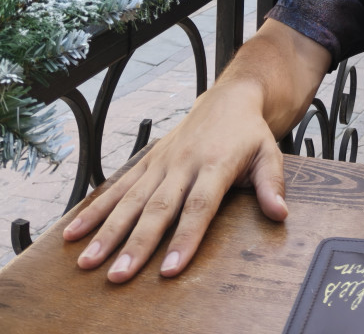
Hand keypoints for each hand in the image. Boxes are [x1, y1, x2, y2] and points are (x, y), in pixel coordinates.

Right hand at [62, 81, 287, 282]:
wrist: (229, 97)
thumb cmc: (249, 132)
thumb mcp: (268, 153)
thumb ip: (272, 184)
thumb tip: (280, 213)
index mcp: (215, 164)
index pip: (199, 206)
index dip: (185, 239)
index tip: (170, 270)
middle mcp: (183, 164)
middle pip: (157, 208)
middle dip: (136, 244)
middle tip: (117, 276)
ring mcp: (162, 162)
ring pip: (131, 200)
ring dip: (107, 232)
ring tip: (87, 262)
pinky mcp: (148, 161)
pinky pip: (119, 187)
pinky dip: (96, 210)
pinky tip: (74, 233)